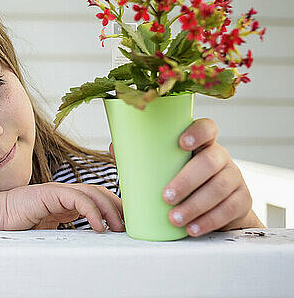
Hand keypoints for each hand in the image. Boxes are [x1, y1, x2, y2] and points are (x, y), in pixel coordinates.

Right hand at [0, 182, 124, 231]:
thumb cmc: (19, 226)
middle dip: (117, 207)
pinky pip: (78, 199)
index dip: (113, 207)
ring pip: (92, 192)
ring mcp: (58, 191)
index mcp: (66, 201)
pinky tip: (98, 226)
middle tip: (127, 226)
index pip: (96, 197)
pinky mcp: (50, 193)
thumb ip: (67, 233)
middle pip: (99, 192)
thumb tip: (89, 247)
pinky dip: (92, 211)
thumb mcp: (50, 231)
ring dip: (108, 209)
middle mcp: (65, 193)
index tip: (125, 224)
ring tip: (117, 227)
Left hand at [109, 118, 259, 236]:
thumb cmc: (181, 177)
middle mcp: (221, 157)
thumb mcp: (165, 165)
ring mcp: (234, 177)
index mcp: (202, 143)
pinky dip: (209, 221)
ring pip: (220, 189)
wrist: (215, 204)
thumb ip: (141, 156)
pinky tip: (192, 228)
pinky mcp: (241, 199)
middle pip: (210, 162)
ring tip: (174, 218)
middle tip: (166, 197)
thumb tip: (114, 148)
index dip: (198, 132)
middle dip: (187, 180)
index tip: (181, 143)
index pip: (207, 128)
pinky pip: (229, 209)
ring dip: (196, 205)